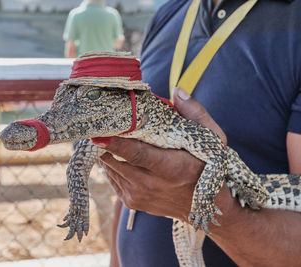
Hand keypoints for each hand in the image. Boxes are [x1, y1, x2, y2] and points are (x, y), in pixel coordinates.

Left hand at [97, 87, 229, 221]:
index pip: (136, 154)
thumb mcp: (212, 140)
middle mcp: (150, 185)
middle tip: (99, 123)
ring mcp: (138, 196)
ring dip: (106, 151)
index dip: (115, 142)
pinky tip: (117, 153)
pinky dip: (111, 164)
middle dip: (103, 141)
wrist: (204, 208)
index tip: (97, 133)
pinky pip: (111, 177)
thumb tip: (177, 91)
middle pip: (114, 159)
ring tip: (108, 136)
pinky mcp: (131, 202)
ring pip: (109, 167)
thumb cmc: (207, 168)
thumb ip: (195, 113)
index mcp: (170, 168)